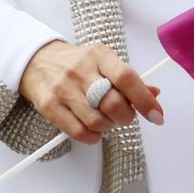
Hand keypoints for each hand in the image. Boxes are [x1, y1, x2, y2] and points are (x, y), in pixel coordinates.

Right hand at [18, 40, 163, 144]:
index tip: (156, 115)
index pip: (126, 78)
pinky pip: (78, 132)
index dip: (144, 100)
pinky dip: (92, 137)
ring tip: (105, 119)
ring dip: (108, 127)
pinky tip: (93, 129)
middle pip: (112, 103)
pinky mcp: (49, 106)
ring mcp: (63, 88)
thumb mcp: (103, 61)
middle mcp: (80, 70)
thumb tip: (154, 94)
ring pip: (96, 121)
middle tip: (124, 115)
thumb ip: (128, 79)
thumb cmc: (77, 63)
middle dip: (125, 116)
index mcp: (99, 55)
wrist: (37, 60)